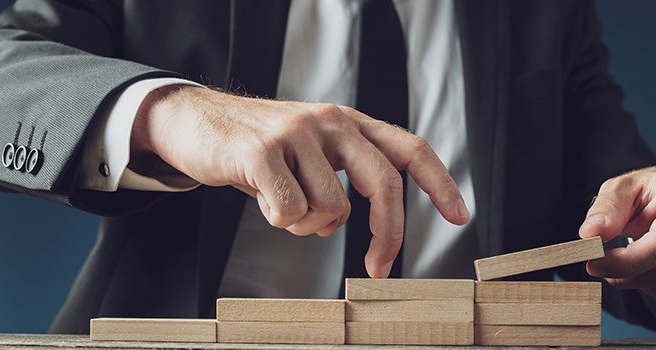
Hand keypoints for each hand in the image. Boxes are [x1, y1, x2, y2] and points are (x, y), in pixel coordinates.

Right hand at [131, 85, 469, 277]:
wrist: (196, 122)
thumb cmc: (258, 147)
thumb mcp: (309, 154)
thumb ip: (339, 179)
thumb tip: (348, 225)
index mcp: (347, 122)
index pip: (408, 148)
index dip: (439, 183)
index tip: (459, 217)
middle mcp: (330, 122)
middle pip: (384, 182)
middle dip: (388, 233)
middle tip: (378, 268)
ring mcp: (297, 134)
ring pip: (331, 209)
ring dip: (308, 225)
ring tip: (282, 205)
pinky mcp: (262, 151)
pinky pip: (290, 212)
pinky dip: (279, 221)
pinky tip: (261, 198)